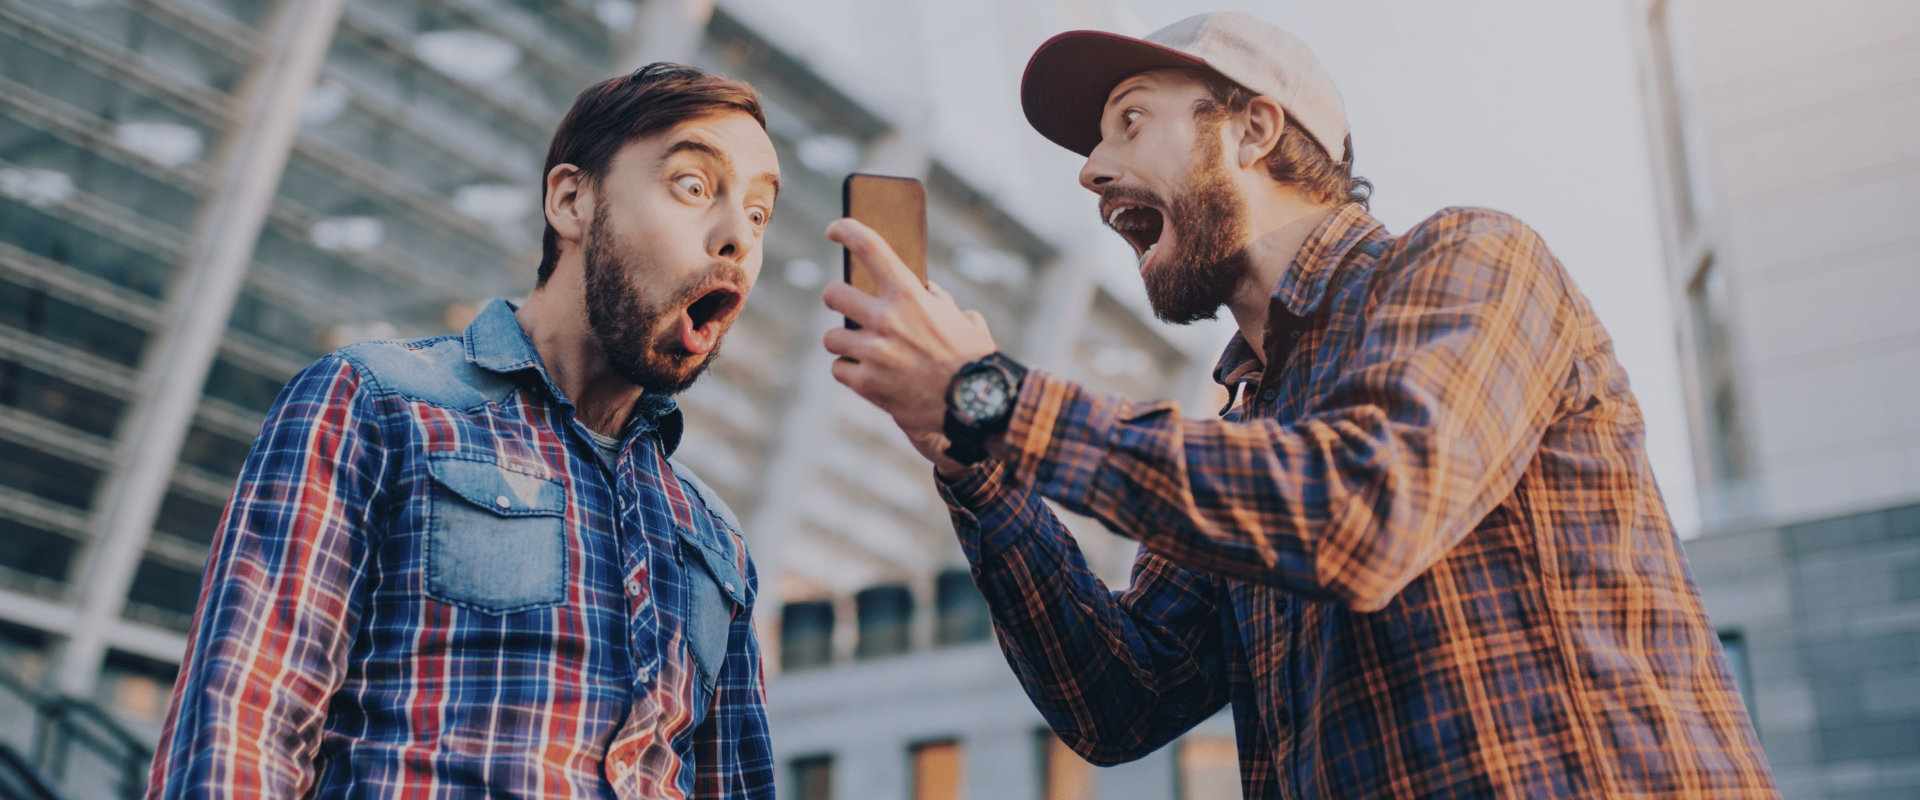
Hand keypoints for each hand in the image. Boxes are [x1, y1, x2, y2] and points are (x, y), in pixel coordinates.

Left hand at [822, 218, 997, 468]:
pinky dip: (851, 372)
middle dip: (837, 299)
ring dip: (844, 341)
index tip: (835, 230)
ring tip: (861, 349)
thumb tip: (926, 291)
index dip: (846, 230)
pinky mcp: (866, 384)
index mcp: (909, 295)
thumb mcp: (964, 321)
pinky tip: (867, 374)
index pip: (868, 247)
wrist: (975, 405)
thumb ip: (941, 301)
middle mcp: (885, 319)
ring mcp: (873, 353)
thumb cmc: (974, 360)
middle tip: (846, 305)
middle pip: (833, 294)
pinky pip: (839, 370)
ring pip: (831, 337)